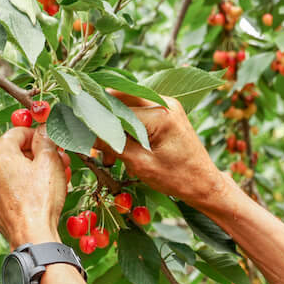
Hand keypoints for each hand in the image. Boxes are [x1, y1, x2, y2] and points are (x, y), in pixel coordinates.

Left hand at [0, 126, 69, 247]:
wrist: (31, 237)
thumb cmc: (41, 199)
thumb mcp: (50, 161)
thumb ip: (46, 139)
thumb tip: (44, 128)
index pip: (19, 131)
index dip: (40, 135)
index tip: (54, 143)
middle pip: (15, 152)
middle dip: (39, 155)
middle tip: (60, 161)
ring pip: (13, 171)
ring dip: (33, 171)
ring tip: (55, 179)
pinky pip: (9, 189)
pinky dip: (23, 188)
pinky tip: (40, 195)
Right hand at [94, 92, 228, 209]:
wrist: (204, 183)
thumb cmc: (177, 178)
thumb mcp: (141, 165)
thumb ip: (113, 145)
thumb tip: (84, 132)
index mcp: (160, 113)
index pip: (117, 109)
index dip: (96, 121)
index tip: (79, 133)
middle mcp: (164, 102)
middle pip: (120, 100)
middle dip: (103, 120)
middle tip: (92, 144)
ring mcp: (166, 104)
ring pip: (127, 106)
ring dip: (114, 127)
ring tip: (107, 155)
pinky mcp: (166, 112)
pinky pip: (138, 113)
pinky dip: (126, 129)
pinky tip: (121, 150)